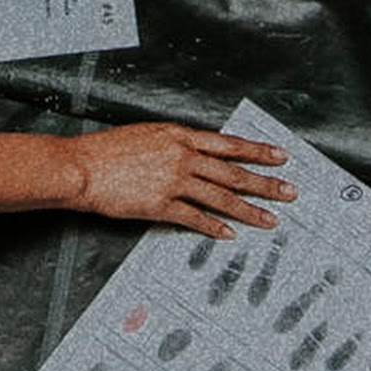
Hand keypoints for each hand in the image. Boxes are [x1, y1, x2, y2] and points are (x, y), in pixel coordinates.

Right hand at [73, 124, 293, 237]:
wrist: (81, 167)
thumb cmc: (107, 151)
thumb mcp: (145, 135)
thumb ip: (173, 145)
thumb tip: (194, 154)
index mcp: (178, 135)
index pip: (227, 144)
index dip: (256, 151)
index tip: (279, 156)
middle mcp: (181, 156)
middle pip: (232, 171)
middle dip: (265, 182)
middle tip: (289, 192)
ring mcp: (172, 181)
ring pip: (221, 196)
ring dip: (249, 210)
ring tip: (270, 220)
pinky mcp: (160, 205)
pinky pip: (194, 218)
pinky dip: (214, 227)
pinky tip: (229, 234)